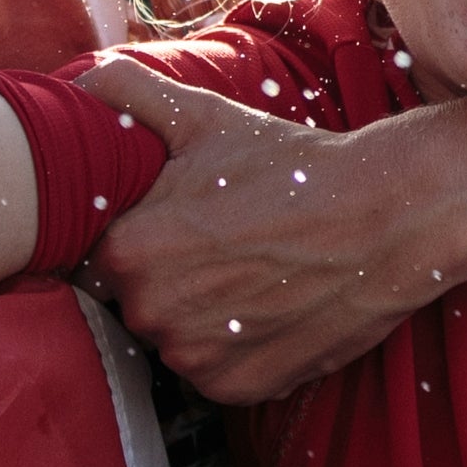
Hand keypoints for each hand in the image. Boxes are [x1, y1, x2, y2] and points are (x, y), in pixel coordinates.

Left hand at [82, 63, 466, 402]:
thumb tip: (82, 79)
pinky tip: (269, 306)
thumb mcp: (205, 117)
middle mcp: (151, 314)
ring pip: (176, 339)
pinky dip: (236, 350)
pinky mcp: (239, 387)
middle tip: (220, 244)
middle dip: (165, 277)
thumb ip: (130, 93)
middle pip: (134, 302)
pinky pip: (216, 372)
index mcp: (128, 250)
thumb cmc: (291, 167)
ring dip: (199, 317)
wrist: (384, 217)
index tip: (175, 222)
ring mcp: (196, 357)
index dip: (135, 238)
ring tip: (249, 274)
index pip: (97, 258)